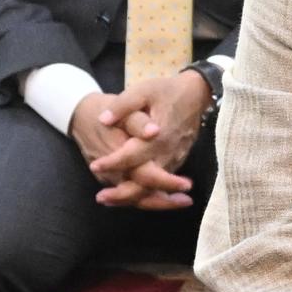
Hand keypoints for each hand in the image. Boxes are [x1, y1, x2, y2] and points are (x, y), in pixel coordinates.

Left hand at [74, 71, 206, 209]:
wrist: (196, 94)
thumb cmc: (167, 91)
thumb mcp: (143, 90)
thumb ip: (123, 105)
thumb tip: (103, 119)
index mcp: (158, 136)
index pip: (132, 155)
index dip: (113, 162)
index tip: (94, 166)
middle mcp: (167, 152)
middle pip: (145, 182)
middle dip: (123, 193)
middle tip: (101, 198)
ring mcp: (174, 159)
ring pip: (154, 187)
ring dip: (132, 197)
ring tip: (108, 200)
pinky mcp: (176, 161)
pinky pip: (161, 183)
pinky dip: (145, 193)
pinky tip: (127, 195)